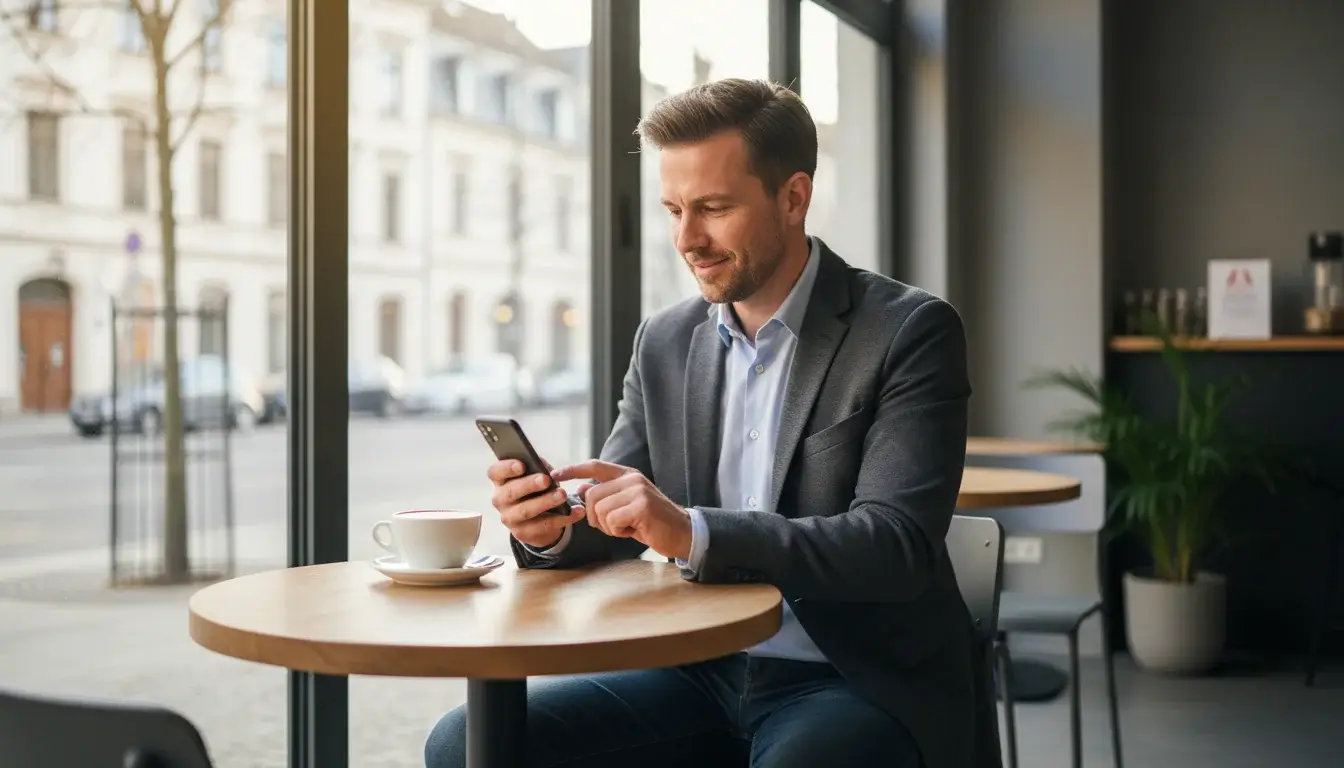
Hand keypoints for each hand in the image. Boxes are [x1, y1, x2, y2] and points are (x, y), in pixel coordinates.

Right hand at [488, 459, 584, 549]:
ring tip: (562, 495)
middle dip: (529, 485)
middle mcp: (500, 500)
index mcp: (500, 481)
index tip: (522, 465)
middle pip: (511, 492)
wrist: (537, 518)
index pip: (495, 472)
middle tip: (547, 480)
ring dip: (546, 502)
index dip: (506, 468)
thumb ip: (537, 468)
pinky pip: (544, 526)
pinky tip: (576, 511)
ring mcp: (510, 518)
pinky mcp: (523, 533)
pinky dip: (563, 518)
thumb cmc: (534, 489)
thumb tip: (543, 466)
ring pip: (526, 511)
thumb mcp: (535, 475)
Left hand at [550, 460, 692, 560]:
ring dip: (608, 526)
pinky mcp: (642, 507)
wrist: (682, 533)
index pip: (594, 466)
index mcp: (627, 475)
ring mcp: (637, 491)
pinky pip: (612, 521)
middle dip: (595, 517)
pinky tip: (634, 531)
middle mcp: (632, 479)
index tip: (554, 474)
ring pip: (600, 510)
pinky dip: (618, 532)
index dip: (573, 469)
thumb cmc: (652, 522)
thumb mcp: (625, 506)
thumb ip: (605, 496)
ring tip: (627, 527)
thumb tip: (580, 489)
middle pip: (592, 496)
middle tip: (614, 526)